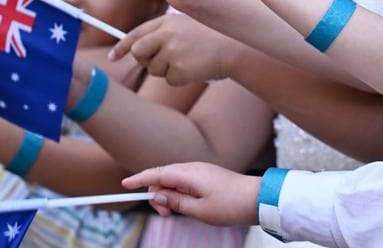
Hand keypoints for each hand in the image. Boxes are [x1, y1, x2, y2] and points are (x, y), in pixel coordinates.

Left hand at [109, 12, 240, 85]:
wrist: (237, 48)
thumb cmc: (213, 38)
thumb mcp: (186, 26)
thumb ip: (163, 34)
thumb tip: (138, 49)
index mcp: (168, 21)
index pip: (136, 33)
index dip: (122, 47)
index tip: (113, 57)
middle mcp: (167, 34)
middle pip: (138, 52)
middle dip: (146, 60)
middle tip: (163, 61)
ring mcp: (173, 51)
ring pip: (154, 69)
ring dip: (168, 70)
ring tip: (189, 61)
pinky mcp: (180, 69)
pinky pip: (169, 80)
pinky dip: (181, 79)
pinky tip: (195, 69)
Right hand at [123, 162, 259, 224]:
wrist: (258, 198)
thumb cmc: (230, 205)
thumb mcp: (199, 210)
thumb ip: (174, 202)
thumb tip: (156, 195)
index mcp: (189, 174)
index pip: (157, 174)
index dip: (139, 179)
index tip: (124, 186)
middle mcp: (193, 168)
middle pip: (163, 176)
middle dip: (156, 194)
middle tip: (164, 215)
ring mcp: (201, 170)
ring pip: (173, 180)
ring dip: (168, 195)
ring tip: (176, 213)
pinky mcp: (206, 175)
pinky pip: (184, 181)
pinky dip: (178, 192)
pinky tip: (185, 205)